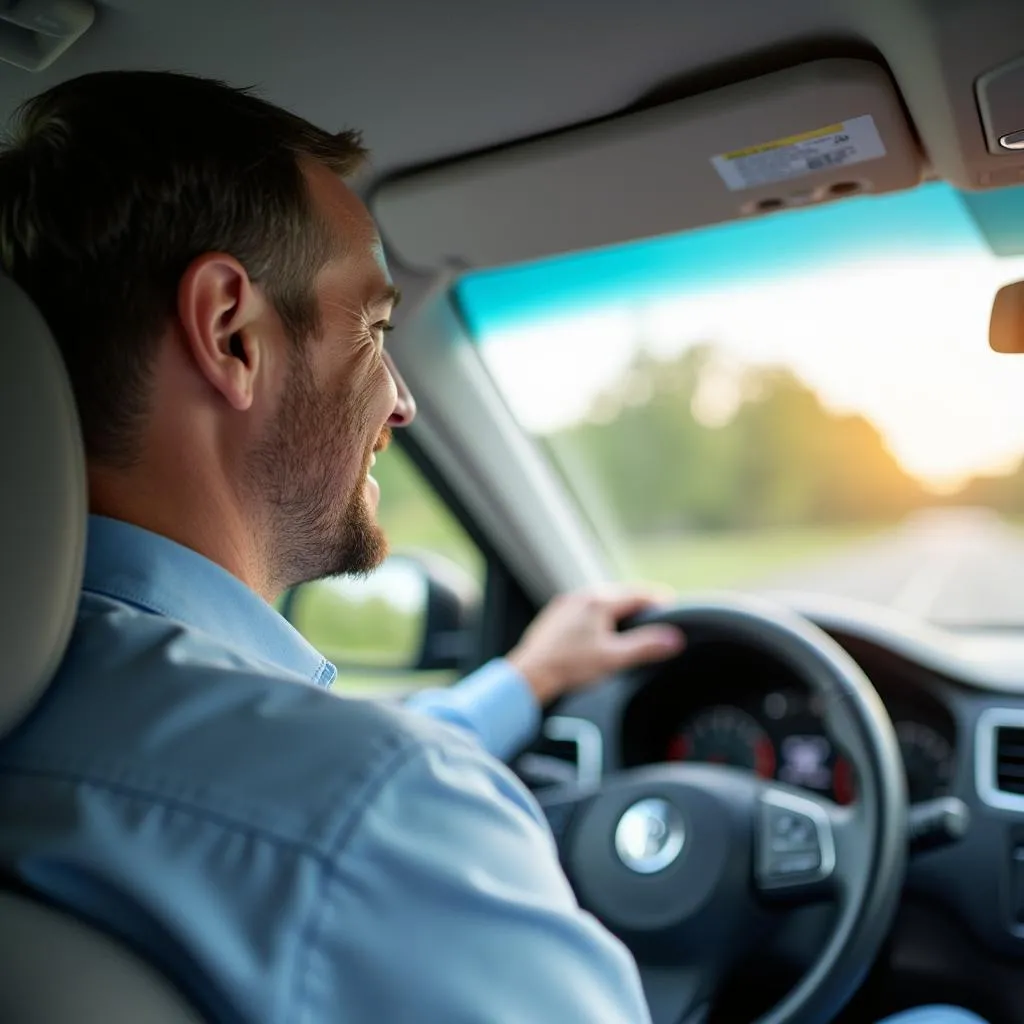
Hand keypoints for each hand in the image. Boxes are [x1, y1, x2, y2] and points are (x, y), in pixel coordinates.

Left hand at [507, 585, 685, 704]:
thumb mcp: (613, 658)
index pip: (638, 595)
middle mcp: (582, 596)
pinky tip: (601, 627)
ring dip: (618, 607)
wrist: (531, 673)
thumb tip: (673, 639)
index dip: (658, 600)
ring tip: (632, 618)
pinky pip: (585, 607)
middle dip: (639, 602)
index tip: (672, 603)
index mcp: (599, 602)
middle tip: (657, 610)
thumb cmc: (569, 666)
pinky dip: (600, 613)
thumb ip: (645, 647)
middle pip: (620, 594)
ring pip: (601, 599)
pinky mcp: (557, 615)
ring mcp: (567, 604)